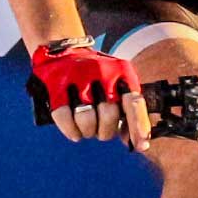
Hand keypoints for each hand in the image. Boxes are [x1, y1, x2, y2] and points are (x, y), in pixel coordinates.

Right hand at [26, 39, 147, 147]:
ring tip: (88, 129)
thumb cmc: (97, 77)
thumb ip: (128, 109)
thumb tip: (134, 141)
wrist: (63, 52)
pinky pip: (64, 118)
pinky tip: (75, 133)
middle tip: (102, 131)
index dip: (138, 126)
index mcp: (122, 71)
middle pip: (109, 116)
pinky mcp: (56, 85)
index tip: (141, 145)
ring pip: (86, 120)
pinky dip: (71, 131)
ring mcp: (77, 77)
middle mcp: (101, 72)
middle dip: (106, 131)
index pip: (134, 102)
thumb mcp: (118, 84)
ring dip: (88, 132)